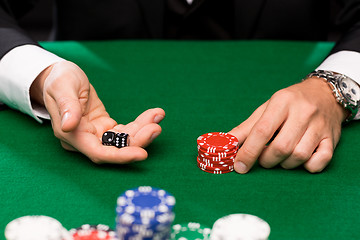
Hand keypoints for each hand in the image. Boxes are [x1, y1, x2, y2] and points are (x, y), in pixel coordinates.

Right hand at [30, 61, 164, 162]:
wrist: (61, 76)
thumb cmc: (59, 80)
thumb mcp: (62, 87)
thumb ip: (67, 106)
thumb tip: (69, 126)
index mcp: (71, 134)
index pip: (97, 152)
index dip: (120, 156)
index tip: (142, 154)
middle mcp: (84, 139)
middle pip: (115, 149)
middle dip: (137, 141)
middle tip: (156, 128)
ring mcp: (96, 134)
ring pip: (123, 140)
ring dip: (143, 130)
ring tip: (158, 115)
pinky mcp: (105, 127)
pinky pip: (125, 130)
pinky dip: (140, 123)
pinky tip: (153, 115)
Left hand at [229, 77, 347, 173]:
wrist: (324, 94)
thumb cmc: (289, 104)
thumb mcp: (265, 109)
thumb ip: (246, 128)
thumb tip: (226, 144)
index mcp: (282, 102)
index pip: (262, 131)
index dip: (248, 152)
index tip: (239, 166)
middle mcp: (303, 112)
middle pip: (281, 147)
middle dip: (266, 160)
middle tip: (263, 158)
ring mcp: (319, 126)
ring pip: (299, 156)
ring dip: (284, 164)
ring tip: (280, 157)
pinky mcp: (332, 138)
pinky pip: (321, 161)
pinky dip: (308, 166)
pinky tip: (301, 160)